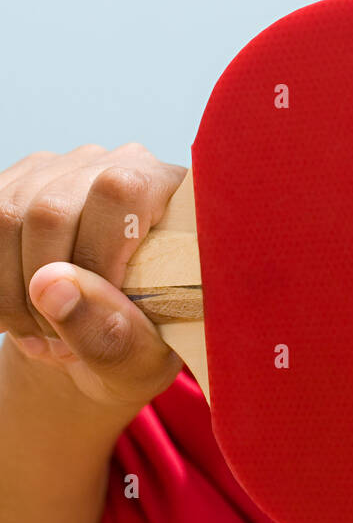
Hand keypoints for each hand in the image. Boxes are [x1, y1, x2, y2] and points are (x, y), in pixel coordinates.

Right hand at [0, 144, 187, 409]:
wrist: (100, 335)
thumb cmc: (140, 342)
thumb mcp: (143, 357)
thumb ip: (112, 332)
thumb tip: (52, 286)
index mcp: (166, 189)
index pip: (120, 192)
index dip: (98, 258)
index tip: (100, 312)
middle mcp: (112, 164)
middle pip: (50, 209)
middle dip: (43, 291)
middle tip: (61, 343)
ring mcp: (58, 171)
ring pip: (6, 216)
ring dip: (12, 293)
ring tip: (41, 335)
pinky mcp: (16, 187)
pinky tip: (15, 316)